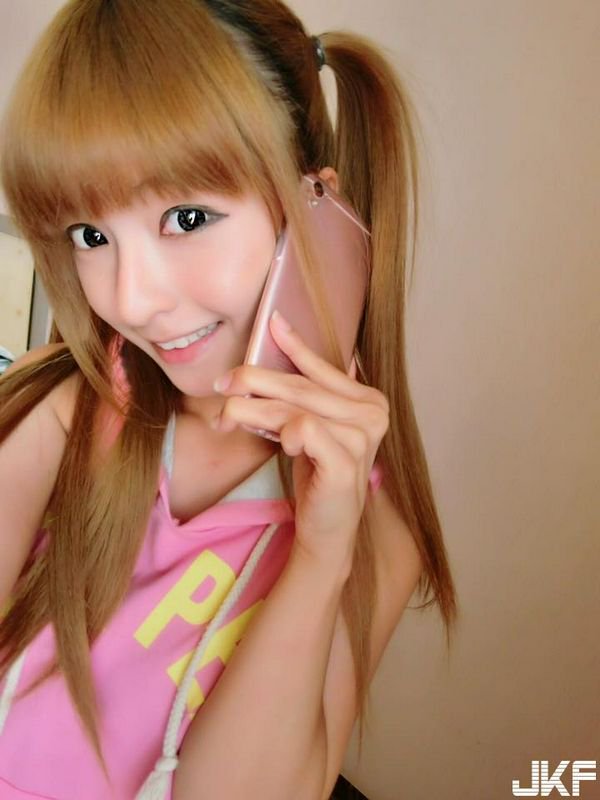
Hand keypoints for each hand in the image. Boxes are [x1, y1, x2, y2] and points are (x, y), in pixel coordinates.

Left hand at [212, 311, 389, 572]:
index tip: (272, 322)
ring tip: (228, 417)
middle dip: (254, 381)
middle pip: (301, 387)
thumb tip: (286, 340)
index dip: (294, 346)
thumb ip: (307, 391)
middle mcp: (372, 415)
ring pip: (294, 408)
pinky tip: (281, 447)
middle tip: (222, 383)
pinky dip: (283, 434)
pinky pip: (302, 429)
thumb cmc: (317, 475)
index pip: (323, 368)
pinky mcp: (346, 462)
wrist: (327, 529)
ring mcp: (362, 439)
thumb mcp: (311, 427)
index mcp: (369, 401)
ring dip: (253, 410)